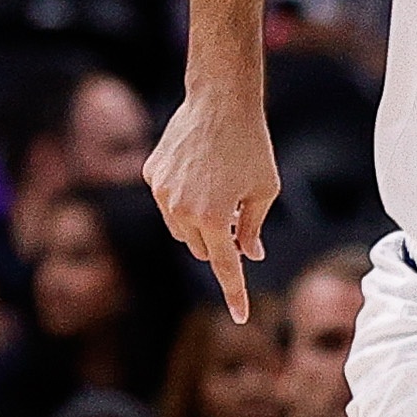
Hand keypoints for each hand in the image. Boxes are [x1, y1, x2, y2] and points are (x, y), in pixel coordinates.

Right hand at [146, 93, 279, 322]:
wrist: (219, 100)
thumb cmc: (251, 144)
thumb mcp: (264, 189)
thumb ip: (253, 228)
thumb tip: (248, 254)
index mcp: (213, 217)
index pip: (225, 266)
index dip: (234, 292)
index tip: (240, 316)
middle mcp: (182, 210)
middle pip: (201, 248)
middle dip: (220, 243)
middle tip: (238, 217)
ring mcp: (162, 193)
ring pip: (182, 229)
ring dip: (201, 224)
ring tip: (220, 190)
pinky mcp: (152, 175)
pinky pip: (168, 202)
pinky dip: (185, 199)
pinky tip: (200, 170)